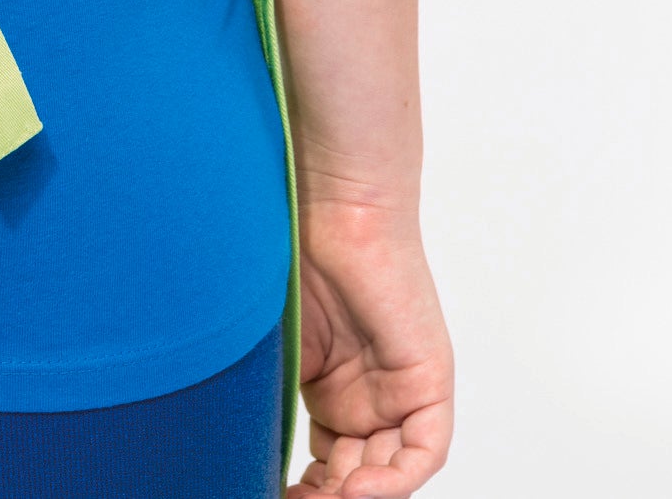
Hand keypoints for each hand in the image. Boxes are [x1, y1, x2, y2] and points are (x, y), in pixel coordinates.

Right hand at [289, 198, 452, 496]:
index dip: (305, 492)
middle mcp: (371, 395)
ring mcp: (402, 388)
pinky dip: (394, 479)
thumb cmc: (291, 251)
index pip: (328, 467)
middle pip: (358, 475)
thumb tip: (242, 455)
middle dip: (325, 498)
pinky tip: (356, 488)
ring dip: (358, 496)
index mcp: (334, 390)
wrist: (330, 202)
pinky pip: (424, 450)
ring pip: (390, 471)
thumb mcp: (274, 348)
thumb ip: (271, 403)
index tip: (269, 494)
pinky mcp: (430, 378)